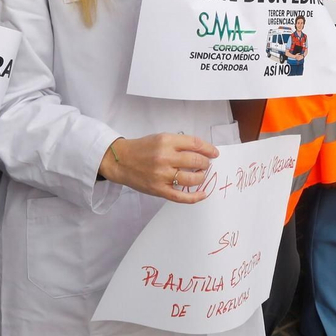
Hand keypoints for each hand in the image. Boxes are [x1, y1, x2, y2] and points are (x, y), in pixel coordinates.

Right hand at [99, 132, 219, 204]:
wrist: (121, 161)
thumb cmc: (142, 148)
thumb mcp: (161, 138)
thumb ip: (180, 143)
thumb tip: (203, 151)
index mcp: (166, 141)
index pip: (195, 144)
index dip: (208, 149)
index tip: (214, 153)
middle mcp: (164, 158)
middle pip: (196, 161)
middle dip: (206, 163)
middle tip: (206, 164)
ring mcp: (162, 175)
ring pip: (192, 179)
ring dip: (202, 177)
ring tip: (201, 175)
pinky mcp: (159, 190)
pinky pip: (181, 196)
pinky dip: (195, 197)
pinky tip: (203, 194)